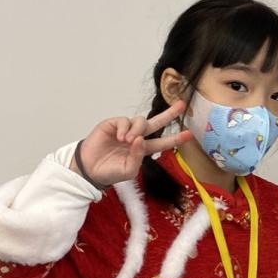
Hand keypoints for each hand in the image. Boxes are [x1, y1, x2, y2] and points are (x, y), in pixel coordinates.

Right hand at [72, 101, 190, 186]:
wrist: (89, 169)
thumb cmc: (110, 172)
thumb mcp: (128, 170)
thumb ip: (138, 157)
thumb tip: (142, 139)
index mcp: (143, 149)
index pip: (162, 142)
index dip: (175, 139)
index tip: (188, 134)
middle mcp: (137, 137)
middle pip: (157, 122)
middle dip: (169, 114)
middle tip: (181, 105)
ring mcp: (125, 129)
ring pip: (141, 121)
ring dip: (138, 129)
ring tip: (128, 141)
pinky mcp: (113, 124)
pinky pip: (124, 120)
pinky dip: (125, 128)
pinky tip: (120, 138)